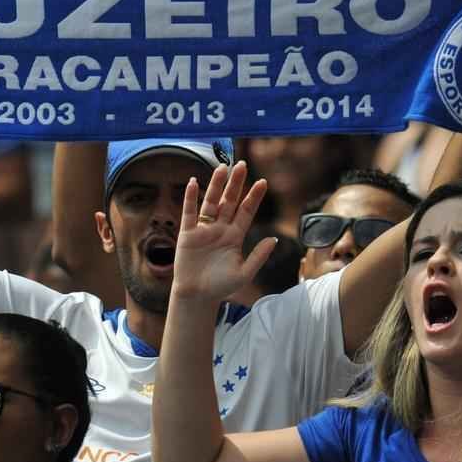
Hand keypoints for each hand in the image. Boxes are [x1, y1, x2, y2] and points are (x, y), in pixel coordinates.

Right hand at [171, 161, 275, 302]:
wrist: (197, 296)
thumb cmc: (221, 287)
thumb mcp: (245, 273)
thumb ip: (258, 256)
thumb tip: (274, 239)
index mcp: (235, 236)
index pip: (246, 211)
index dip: (254, 197)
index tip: (262, 182)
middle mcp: (220, 229)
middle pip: (230, 201)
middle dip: (236, 184)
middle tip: (242, 165)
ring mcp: (204, 229)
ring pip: (211, 202)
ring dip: (216, 186)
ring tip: (222, 168)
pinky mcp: (187, 234)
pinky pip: (189, 212)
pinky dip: (190, 198)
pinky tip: (192, 182)